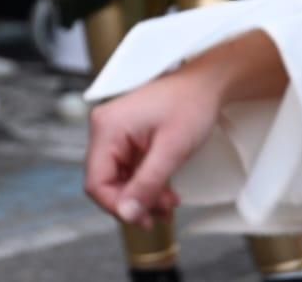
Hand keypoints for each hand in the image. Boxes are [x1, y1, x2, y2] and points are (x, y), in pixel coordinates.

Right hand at [84, 31, 287, 225]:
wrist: (205, 83)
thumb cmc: (190, 106)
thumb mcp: (171, 151)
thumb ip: (146, 184)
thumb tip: (127, 213)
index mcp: (107, 128)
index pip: (96, 181)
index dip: (117, 206)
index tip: (142, 219)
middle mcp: (104, 128)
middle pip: (105, 182)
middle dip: (134, 202)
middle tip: (161, 214)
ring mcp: (114, 132)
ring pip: (118, 179)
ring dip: (142, 196)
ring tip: (168, 204)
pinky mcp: (126, 136)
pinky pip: (127, 169)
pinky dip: (145, 184)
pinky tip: (165, 192)